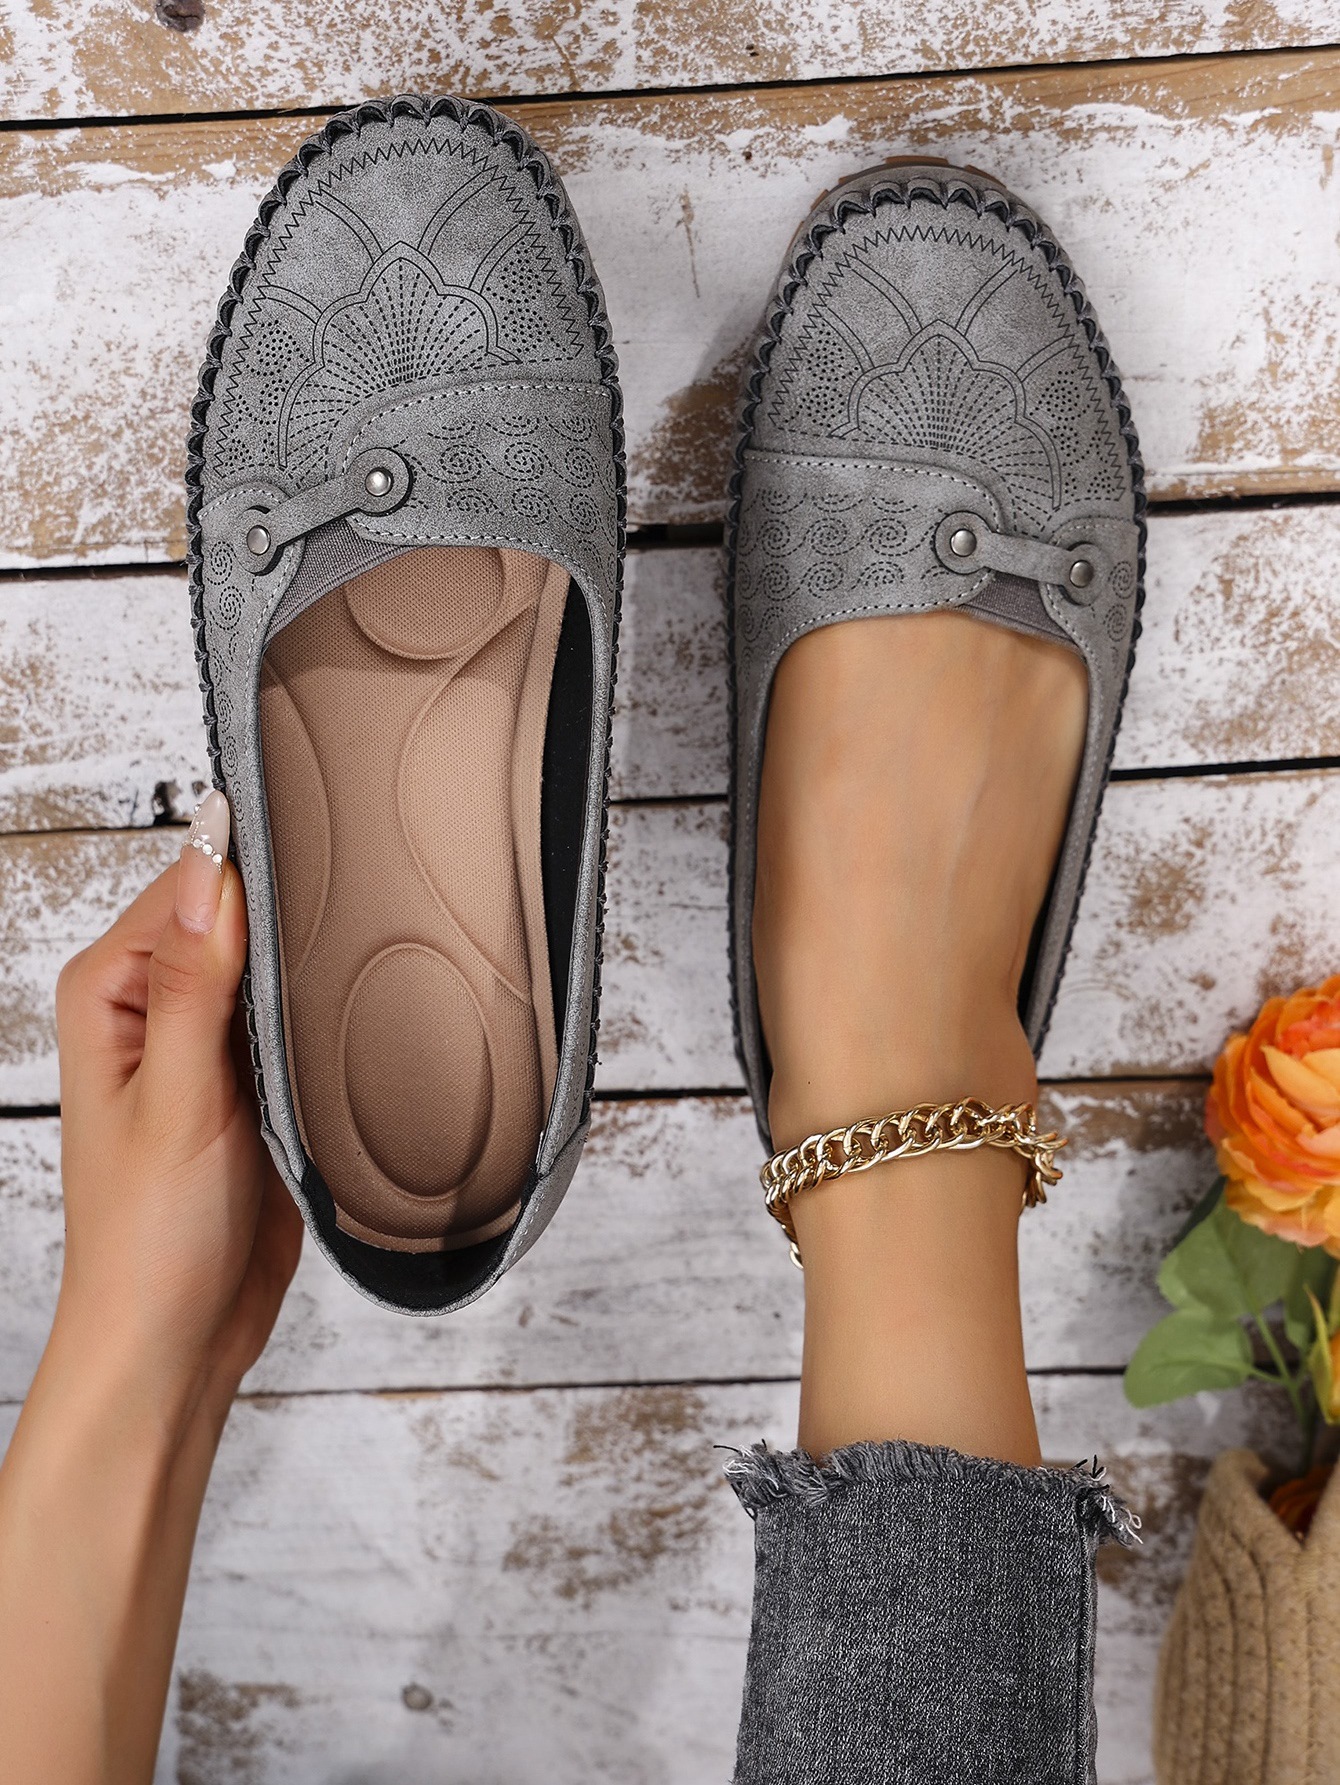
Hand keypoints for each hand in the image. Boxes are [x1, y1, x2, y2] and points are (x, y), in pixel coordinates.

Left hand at [54, 790, 302, 1426]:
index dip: (252, 865)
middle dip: (292, 916)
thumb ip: (198, 983)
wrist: (178, 1338)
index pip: (190, 885)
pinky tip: (357, 1017)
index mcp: (111, 993)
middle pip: (236, 917)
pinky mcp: (254, 1084)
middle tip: (358, 912)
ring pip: (274, 967)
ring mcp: (208, 1046)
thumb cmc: (147, 1237)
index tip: (321, 848)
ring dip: (313, 970)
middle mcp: (156, 1010)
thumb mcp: (176, 1099)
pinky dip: (325, 1018)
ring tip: (364, 964)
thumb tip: (209, 869)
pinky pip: (297, 1022)